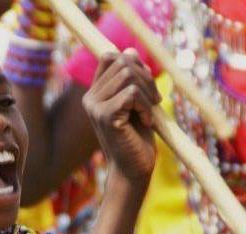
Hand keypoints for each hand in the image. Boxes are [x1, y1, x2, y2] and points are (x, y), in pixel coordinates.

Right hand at [82, 50, 158, 185]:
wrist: (134, 171)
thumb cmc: (137, 140)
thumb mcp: (137, 103)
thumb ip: (133, 80)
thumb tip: (130, 51)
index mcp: (95, 93)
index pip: (110, 57)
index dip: (132, 62)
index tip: (146, 86)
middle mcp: (90, 98)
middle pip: (123, 62)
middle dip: (146, 78)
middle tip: (154, 101)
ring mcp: (95, 107)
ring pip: (128, 74)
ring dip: (147, 92)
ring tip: (150, 112)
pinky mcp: (105, 116)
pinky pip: (131, 93)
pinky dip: (145, 105)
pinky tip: (147, 122)